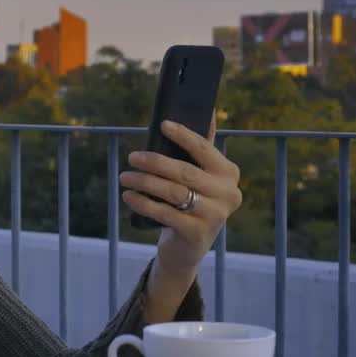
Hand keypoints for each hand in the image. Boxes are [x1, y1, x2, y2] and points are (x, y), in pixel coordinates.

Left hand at [119, 113, 241, 283]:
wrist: (189, 246)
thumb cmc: (192, 201)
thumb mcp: (201, 175)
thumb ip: (203, 146)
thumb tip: (205, 110)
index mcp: (229, 173)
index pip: (204, 148)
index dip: (183, 135)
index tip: (162, 125)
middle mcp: (227, 194)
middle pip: (184, 171)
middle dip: (154, 162)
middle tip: (132, 157)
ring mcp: (214, 215)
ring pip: (173, 192)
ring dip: (145, 182)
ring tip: (126, 177)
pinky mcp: (196, 233)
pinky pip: (165, 213)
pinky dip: (143, 203)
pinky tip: (128, 196)